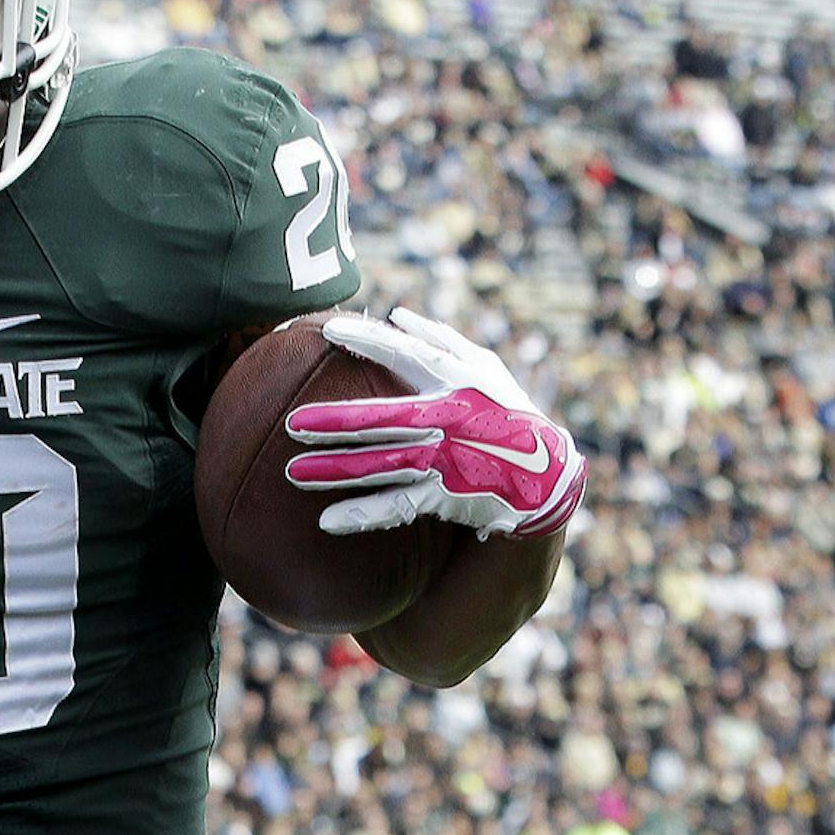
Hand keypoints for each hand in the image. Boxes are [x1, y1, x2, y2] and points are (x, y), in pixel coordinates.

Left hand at [284, 307, 585, 540]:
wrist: (542, 473)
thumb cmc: (506, 412)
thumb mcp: (485, 368)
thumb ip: (441, 339)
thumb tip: (398, 314)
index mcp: (454, 381)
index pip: (404, 354)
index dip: (367, 340)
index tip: (328, 331)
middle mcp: (446, 418)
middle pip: (380, 419)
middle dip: (334, 421)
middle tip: (292, 424)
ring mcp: (444, 459)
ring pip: (381, 464)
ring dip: (336, 470)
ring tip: (294, 473)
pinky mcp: (446, 495)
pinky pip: (397, 506)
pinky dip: (363, 513)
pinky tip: (327, 521)